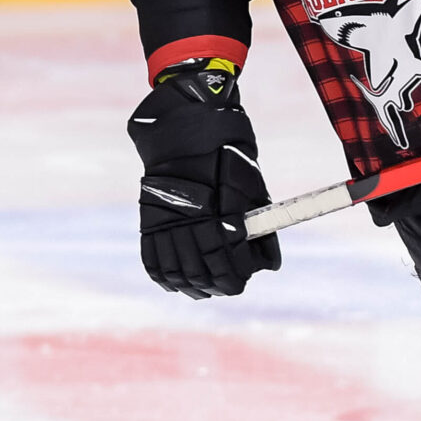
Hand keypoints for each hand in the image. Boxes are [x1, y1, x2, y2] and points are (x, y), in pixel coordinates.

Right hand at [129, 66, 281, 297]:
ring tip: (204, 287)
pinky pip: (153, 262)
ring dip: (192, 286)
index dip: (237, 279)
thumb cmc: (227, 158)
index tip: (243, 279)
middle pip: (203, 275)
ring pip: (177, 274)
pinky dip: (165, 277)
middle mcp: (191, 225)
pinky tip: (177, 281)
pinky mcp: (149, 223)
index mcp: (222, 217)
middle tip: (227, 285)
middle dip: (218, 285)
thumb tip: (270, 265)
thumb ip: (261, 229)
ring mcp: (167, 225)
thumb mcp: (253, 188)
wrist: (186, 133)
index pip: (230, 266)